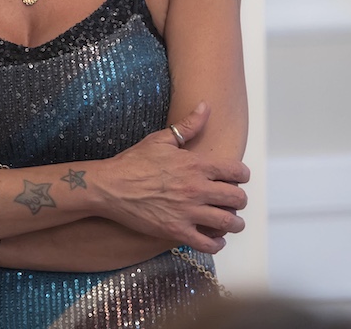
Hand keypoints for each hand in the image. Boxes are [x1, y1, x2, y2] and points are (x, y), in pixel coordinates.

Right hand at [97, 102, 250, 253]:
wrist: (109, 187)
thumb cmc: (133, 162)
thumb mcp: (160, 139)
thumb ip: (188, 125)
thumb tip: (206, 106)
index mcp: (196, 165)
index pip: (237, 171)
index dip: (241, 175)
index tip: (237, 178)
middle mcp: (196, 189)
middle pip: (237, 198)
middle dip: (238, 199)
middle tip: (231, 200)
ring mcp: (188, 212)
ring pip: (228, 222)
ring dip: (234, 223)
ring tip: (229, 221)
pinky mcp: (177, 231)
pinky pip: (208, 244)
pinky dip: (217, 244)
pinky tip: (214, 239)